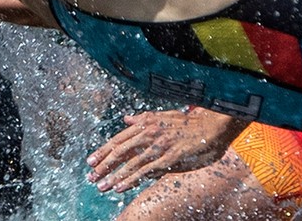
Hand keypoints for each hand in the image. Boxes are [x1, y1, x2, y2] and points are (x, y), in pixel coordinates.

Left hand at [86, 108, 246, 191]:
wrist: (211, 126)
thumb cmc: (187, 122)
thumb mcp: (161, 115)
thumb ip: (142, 119)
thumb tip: (126, 120)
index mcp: (144, 124)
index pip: (118, 140)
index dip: (103, 151)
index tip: (90, 161)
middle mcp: (148, 134)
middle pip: (120, 152)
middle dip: (103, 165)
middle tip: (91, 176)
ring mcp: (158, 147)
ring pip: (130, 164)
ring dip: (114, 176)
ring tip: (101, 186)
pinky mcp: (169, 159)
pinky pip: (146, 171)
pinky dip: (131, 179)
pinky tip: (120, 187)